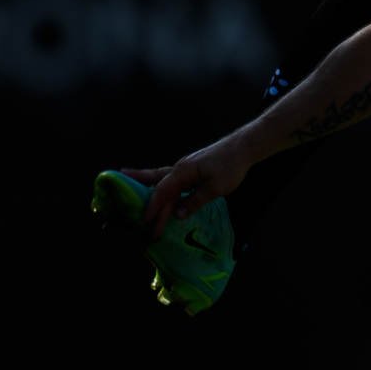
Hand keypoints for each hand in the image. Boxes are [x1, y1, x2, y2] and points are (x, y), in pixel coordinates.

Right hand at [122, 139, 249, 239]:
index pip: (163, 191)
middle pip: (156, 181)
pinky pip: (171, 179)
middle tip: (128, 204)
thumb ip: (195, 201)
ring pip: (161, 177)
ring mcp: (185, 167)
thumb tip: (177, 215)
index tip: (146, 221)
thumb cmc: (230, 166)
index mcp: (183, 171)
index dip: (153, 207)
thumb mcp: (215, 188)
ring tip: (127, 178)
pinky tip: (157, 186)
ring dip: (146, 183)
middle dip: (144, 195)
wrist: (243, 148)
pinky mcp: (191, 169)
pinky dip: (161, 184)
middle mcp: (180, 168)